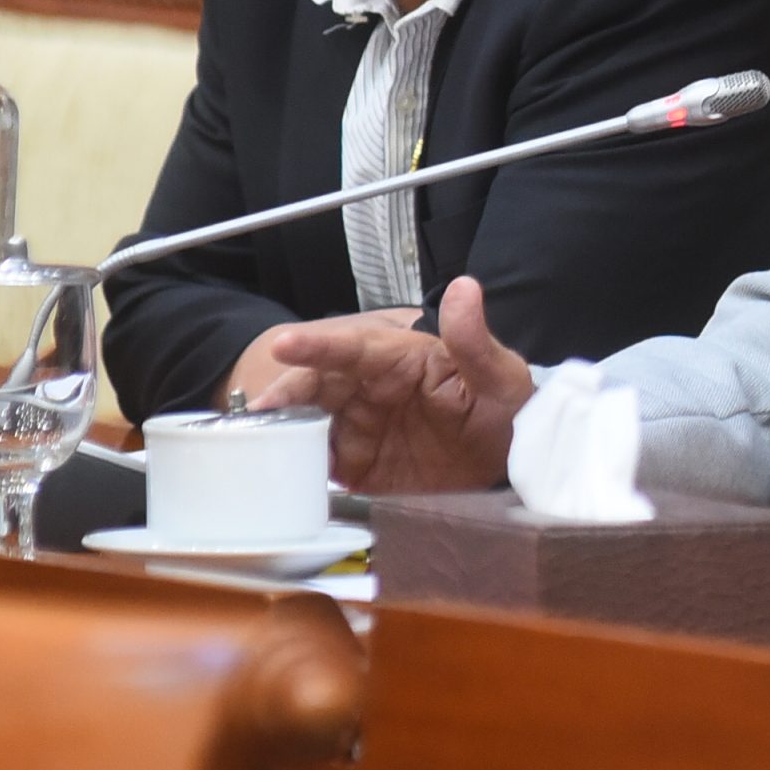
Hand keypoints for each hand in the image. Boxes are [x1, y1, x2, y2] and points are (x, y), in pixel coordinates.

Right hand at [253, 278, 533, 492]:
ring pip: (308, 425)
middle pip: (316, 387)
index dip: (317, 345)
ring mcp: (360, 428)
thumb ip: (474, 339)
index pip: (353, 347)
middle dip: (284, 396)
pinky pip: (318, 467)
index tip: (283, 344)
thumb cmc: (506, 408)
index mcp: (399, 359)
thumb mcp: (501, 376)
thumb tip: (464, 288)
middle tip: (258, 413)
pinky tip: (278, 481)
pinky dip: (295, 471)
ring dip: (282, 434)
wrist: (513, 464)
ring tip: (256, 448)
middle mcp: (370, 390)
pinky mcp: (357, 467)